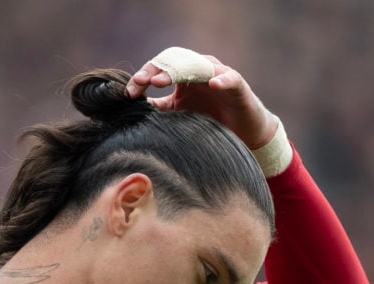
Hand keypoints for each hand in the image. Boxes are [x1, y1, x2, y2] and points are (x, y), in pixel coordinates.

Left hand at [125, 51, 276, 149]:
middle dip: (156, 70)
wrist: (243, 132)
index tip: (129, 92)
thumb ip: (159, 108)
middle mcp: (199, 70)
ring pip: (197, 65)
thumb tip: (132, 108)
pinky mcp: (237, 84)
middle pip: (175, 62)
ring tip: (162, 81)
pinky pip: (229, 77)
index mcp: (184, 75)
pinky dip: (222, 79)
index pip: (160, 67)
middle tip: (142, 82)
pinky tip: (213, 84)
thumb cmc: (211, 120)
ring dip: (179, 71)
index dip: (144, 76)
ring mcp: (218, 74)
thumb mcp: (179, 114)